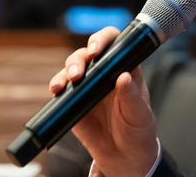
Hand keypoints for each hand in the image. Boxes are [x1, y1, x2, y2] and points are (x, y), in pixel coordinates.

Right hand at [49, 27, 158, 175]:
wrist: (123, 155)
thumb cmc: (137, 129)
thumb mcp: (139, 114)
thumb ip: (132, 96)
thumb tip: (124, 77)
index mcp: (125, 69)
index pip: (114, 43)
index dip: (103, 39)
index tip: (96, 49)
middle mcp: (105, 72)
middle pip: (88, 53)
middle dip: (80, 58)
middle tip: (78, 72)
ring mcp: (88, 85)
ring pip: (73, 67)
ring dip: (67, 70)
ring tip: (67, 82)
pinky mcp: (74, 100)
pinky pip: (62, 88)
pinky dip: (57, 85)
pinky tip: (56, 89)